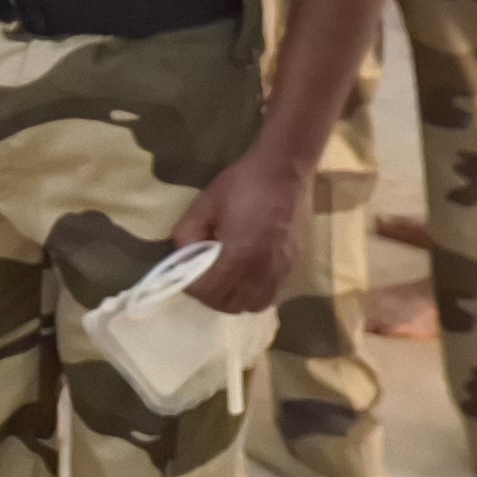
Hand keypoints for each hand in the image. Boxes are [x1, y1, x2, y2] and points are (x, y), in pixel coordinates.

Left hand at [168, 144, 309, 312]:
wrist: (285, 171)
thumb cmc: (243, 183)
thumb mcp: (205, 203)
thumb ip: (188, 233)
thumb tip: (183, 256)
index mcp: (238, 254)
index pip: (208, 290)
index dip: (191, 286)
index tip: (183, 276)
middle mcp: (261, 270)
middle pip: (229, 304)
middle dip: (209, 296)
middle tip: (200, 279)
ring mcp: (280, 271)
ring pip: (251, 305)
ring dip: (232, 300)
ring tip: (222, 282)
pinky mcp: (293, 266)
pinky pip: (270, 296)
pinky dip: (253, 296)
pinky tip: (245, 279)